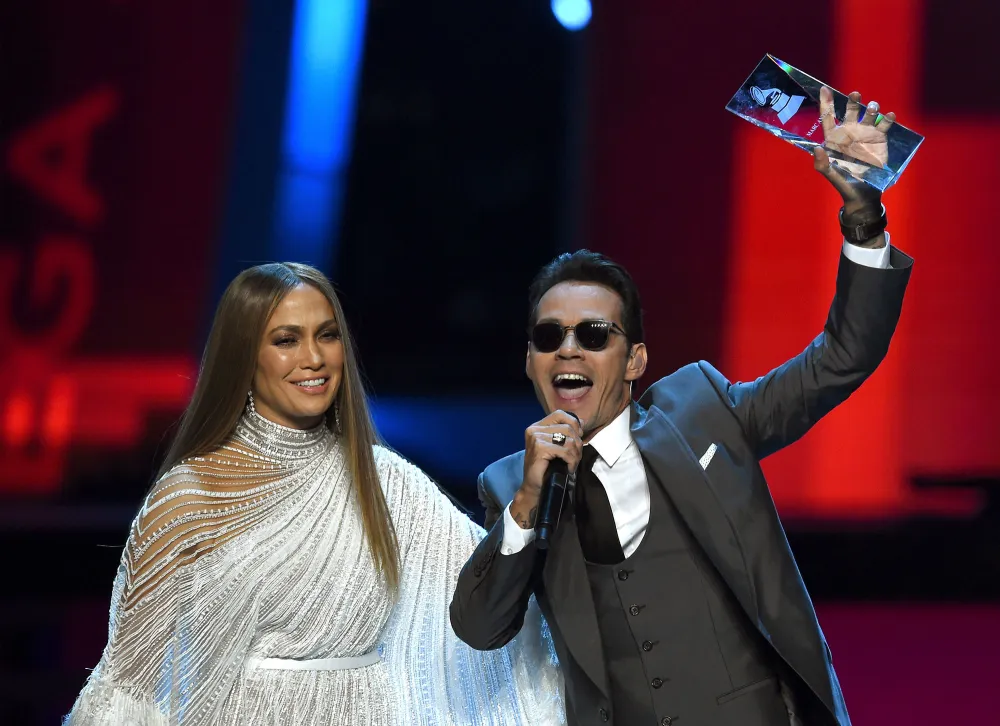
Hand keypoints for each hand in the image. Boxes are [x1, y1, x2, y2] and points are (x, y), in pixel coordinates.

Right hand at [510, 411, 583, 529]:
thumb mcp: (556, 447)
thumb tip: (582, 421)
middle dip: (577, 444)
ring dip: (575, 454)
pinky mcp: (540, 448)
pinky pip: (565, 450)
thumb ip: (565, 433)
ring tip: (572, 463)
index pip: (560, 414)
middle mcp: (534, 429)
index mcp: (537, 426)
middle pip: (567, 428)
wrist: (534, 488)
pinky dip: (571, 461)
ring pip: (568, 439)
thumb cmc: (546, 468)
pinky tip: (568, 468)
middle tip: (575, 457)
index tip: (577, 437)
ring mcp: (536, 438)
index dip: (573, 423)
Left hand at [813, 86, 895, 215]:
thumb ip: (822, 163)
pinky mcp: (880, 139)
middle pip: (849, 111)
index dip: (826, 103)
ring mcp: (865, 134)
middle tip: (855, 95)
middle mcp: (849, 133)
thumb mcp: (831, 175)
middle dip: (852, 102)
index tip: (824, 89)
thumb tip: (816, 148)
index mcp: (834, 139)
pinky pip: (884, 125)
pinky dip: (887, 119)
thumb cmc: (844, 183)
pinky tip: (889, 116)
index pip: (828, 118)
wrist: (863, 194)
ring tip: (872, 107)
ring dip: (870, 109)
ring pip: (867, 115)